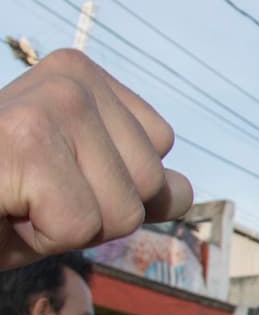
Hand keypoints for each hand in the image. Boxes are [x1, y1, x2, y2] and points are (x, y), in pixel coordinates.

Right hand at [0, 49, 191, 268]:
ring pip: (122, 212)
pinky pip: (81, 226)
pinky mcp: (26, 143)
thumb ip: (131, 185)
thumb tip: (185, 191)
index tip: (45, 181)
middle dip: (91, 213)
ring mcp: (48, 105)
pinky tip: (2, 210)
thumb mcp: (71, 187)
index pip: (159, 152)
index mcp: (82, 75)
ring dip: (64, 229)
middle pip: (149, 185)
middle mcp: (70, 78)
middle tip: (25, 197)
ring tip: (11, 201)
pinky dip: (39, 239)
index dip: (106, 188)